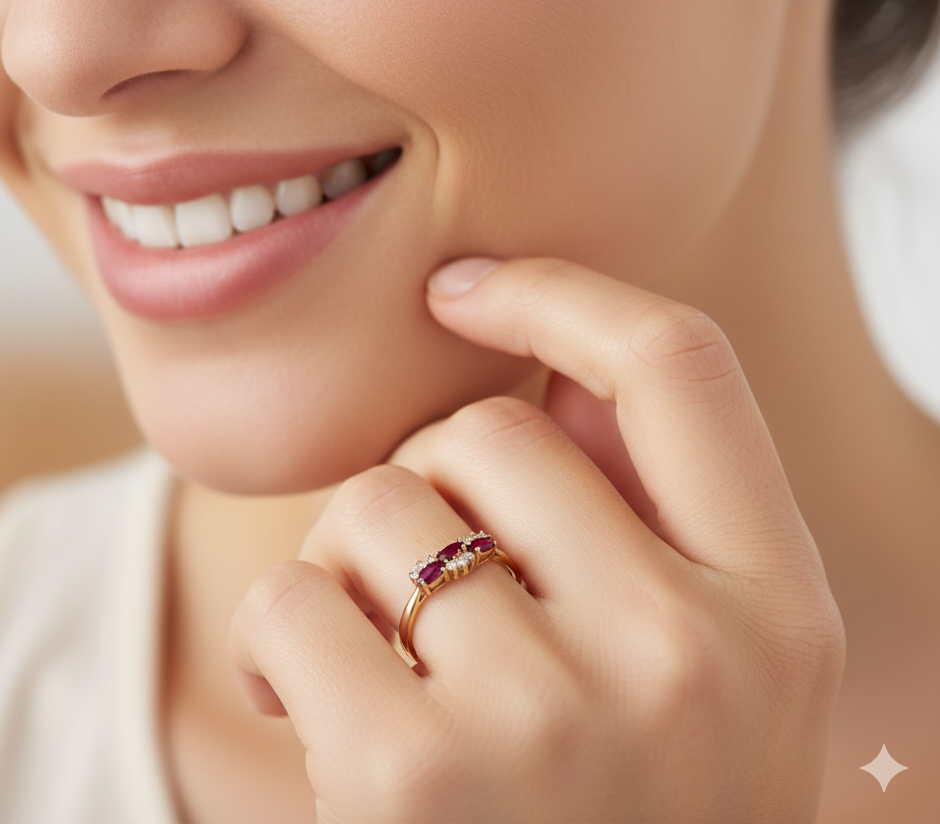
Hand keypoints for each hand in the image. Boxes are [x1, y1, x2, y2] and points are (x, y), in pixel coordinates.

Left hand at [231, 258, 844, 822]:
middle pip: (485, 434)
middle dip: (426, 490)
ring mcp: (554, 717)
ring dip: (348, 569)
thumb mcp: (700, 690)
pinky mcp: (413, 776)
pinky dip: (283, 639)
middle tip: (422, 594)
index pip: (681, 365)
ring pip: (376, 506)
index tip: (462, 290)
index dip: (560, 294)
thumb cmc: (617, 822)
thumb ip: (641, 530)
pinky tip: (317, 712)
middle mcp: (686, 653)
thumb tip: (544, 374)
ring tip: (378, 666)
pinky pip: (295, 598)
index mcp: (777, 613)